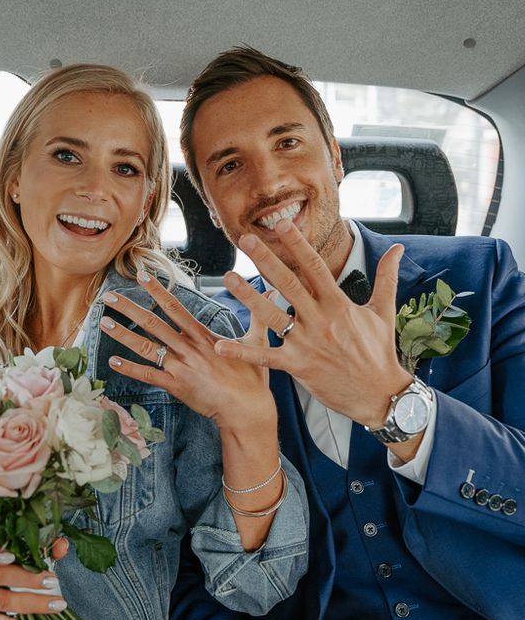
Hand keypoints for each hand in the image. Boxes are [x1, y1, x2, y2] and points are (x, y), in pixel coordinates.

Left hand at [99, 270, 276, 435]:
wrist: (247, 409)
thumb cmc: (252, 378)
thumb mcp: (256, 342)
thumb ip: (259, 316)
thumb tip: (270, 291)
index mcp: (204, 335)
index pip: (175, 306)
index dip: (157, 291)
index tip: (142, 276)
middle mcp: (188, 348)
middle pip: (153, 323)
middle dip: (129, 308)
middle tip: (108, 296)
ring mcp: (180, 367)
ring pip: (146, 346)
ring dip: (123, 335)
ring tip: (103, 322)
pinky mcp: (176, 387)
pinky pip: (149, 375)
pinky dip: (130, 368)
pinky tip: (112, 361)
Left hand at [214, 220, 411, 427]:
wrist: (380, 395)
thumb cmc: (380, 352)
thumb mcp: (383, 312)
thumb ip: (386, 277)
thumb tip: (398, 248)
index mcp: (338, 304)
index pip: (315, 267)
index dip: (297, 244)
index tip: (281, 225)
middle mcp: (320, 320)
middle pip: (288, 284)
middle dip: (266, 260)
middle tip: (246, 239)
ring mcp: (306, 343)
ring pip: (272, 316)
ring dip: (248, 297)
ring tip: (228, 278)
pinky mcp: (297, 366)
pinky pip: (266, 357)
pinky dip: (243, 352)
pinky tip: (221, 345)